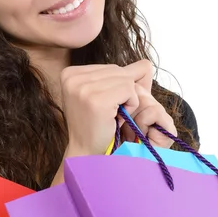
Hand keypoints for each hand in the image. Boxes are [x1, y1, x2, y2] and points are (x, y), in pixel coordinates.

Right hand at [59, 59, 174, 156]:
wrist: (87, 153)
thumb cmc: (98, 126)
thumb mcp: (106, 94)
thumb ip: (124, 76)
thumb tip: (147, 64)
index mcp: (70, 73)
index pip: (112, 67)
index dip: (119, 88)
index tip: (105, 106)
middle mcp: (72, 77)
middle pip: (119, 71)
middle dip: (124, 93)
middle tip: (110, 113)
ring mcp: (82, 88)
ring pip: (126, 80)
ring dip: (128, 100)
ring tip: (113, 116)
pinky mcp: (96, 99)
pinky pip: (129, 90)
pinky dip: (131, 105)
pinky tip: (117, 118)